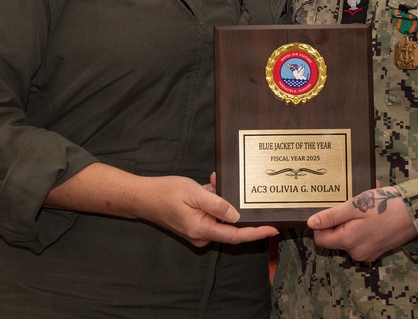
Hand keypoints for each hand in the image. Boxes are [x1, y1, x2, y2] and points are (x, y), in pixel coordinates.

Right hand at [143, 175, 277, 247]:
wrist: (143, 197)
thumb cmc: (166, 193)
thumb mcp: (193, 193)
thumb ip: (216, 204)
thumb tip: (237, 216)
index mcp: (202, 229)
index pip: (236, 235)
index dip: (257, 232)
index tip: (274, 228)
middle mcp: (202, 235)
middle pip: (231, 225)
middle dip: (236, 205)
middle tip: (234, 187)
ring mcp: (198, 231)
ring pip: (221, 216)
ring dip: (222, 198)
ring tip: (213, 182)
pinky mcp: (195, 224)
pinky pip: (212, 213)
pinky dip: (214, 199)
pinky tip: (210, 184)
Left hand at [306, 186, 417, 261]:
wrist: (415, 213)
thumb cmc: (385, 206)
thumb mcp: (355, 206)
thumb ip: (332, 216)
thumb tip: (311, 223)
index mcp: (348, 242)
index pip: (321, 239)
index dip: (322, 223)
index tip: (332, 209)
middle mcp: (357, 253)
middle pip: (335, 237)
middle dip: (341, 219)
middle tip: (353, 202)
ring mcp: (368, 253)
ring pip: (349, 236)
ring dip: (353, 220)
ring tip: (366, 203)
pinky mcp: (378, 250)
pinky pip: (362, 238)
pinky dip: (364, 225)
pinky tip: (374, 210)